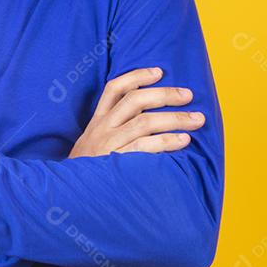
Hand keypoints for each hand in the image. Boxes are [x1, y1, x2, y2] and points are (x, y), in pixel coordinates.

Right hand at [69, 67, 204, 157]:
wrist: (69, 195)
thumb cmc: (88, 170)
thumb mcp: (92, 144)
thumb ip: (112, 130)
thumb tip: (147, 118)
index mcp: (97, 121)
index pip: (114, 89)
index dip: (136, 76)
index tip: (158, 71)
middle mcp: (102, 129)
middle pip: (134, 101)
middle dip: (165, 95)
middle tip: (188, 95)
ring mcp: (109, 145)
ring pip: (144, 122)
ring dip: (174, 118)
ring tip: (197, 119)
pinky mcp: (116, 163)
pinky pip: (145, 147)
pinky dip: (167, 141)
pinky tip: (184, 141)